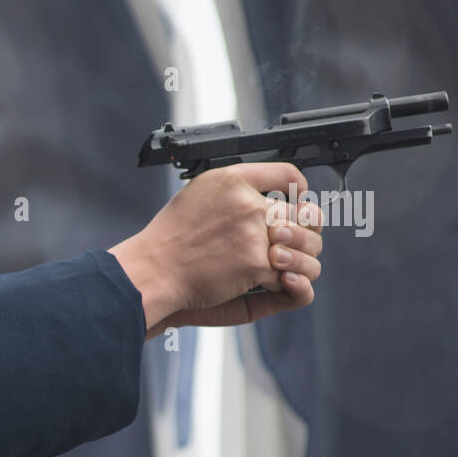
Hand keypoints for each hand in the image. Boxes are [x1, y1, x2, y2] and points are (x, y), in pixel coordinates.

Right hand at [108, 162, 323, 336]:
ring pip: (304, 244)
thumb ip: (235, 191)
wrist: (153, 270)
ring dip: (301, 258)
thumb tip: (266, 195)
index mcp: (232, 180)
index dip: (299, 189)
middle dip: (303, 231)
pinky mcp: (255, 264)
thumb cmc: (170, 238)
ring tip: (286, 265)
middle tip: (292, 244)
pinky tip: (270, 282)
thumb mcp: (199, 193)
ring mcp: (253, 234)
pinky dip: (282, 282)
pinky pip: (287, 273)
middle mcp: (247, 203)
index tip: (299, 200)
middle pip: (303, 213)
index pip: (287, 174)